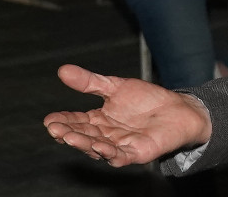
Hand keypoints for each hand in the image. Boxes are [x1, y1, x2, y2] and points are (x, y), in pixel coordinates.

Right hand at [43, 64, 212, 166]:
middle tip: (55, 129)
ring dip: (83, 143)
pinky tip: (100, 147)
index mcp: (99, 120)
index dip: (62, 121)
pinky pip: (120, 157)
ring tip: (69, 137)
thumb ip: (90, 81)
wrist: (179, 108)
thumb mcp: (115, 86)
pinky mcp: (137, 153)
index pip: (76, 121)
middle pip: (83, 136)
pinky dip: (109, 154)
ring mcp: (120, 146)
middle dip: (68, 133)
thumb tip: (62, 70)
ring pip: (97, 148)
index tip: (49, 119)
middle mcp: (106, 135)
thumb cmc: (147, 100)